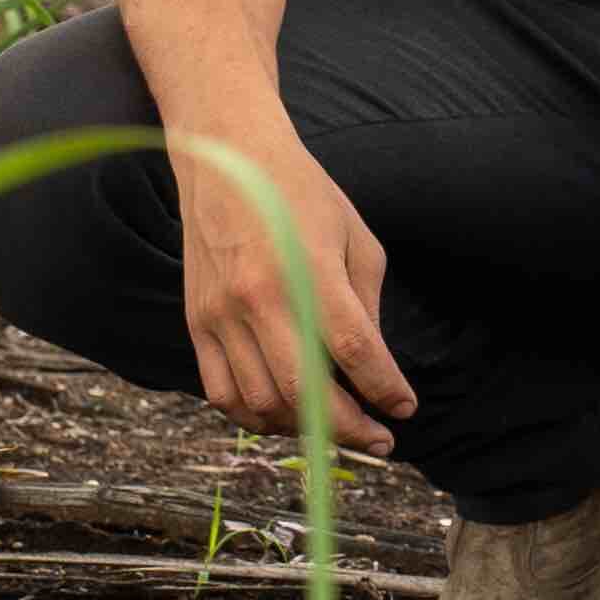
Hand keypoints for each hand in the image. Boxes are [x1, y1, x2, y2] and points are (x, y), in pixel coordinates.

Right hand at [171, 119, 417, 456]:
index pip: (353, 350)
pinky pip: (221, 392)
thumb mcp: (354, 237)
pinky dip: (254, 416)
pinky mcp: (196, 322)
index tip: (404, 409)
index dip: (384, 389)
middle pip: (306, 391)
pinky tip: (283, 414)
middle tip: (378, 441)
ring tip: (331, 425)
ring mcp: (221, 314)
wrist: (228, 157)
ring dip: (302, 427)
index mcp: (308, 271)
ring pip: (262, 403)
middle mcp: (260, 298)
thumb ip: (365, 305)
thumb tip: (373, 368)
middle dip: (348, 428)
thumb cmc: (302, 193)